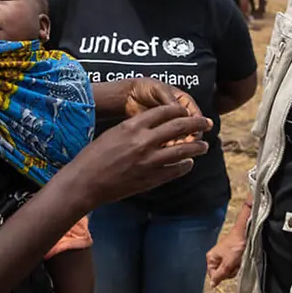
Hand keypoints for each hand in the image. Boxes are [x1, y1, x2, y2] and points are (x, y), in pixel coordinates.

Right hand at [63, 104, 211, 209]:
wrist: (85, 182)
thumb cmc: (94, 156)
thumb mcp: (114, 133)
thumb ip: (135, 128)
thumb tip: (154, 125)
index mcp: (133, 126)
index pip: (165, 112)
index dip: (180, 110)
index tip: (187, 111)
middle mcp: (144, 141)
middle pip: (178, 127)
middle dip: (196, 124)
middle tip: (206, 123)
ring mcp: (149, 161)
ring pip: (182, 150)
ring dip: (196, 147)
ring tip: (203, 146)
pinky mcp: (151, 179)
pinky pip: (175, 170)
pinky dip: (184, 166)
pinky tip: (188, 164)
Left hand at [124, 78, 203, 143]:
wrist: (128, 95)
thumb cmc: (145, 88)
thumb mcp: (159, 90)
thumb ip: (170, 101)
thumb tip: (183, 113)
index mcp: (183, 101)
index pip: (195, 115)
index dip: (196, 124)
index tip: (194, 133)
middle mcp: (179, 113)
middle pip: (191, 129)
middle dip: (189, 137)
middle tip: (183, 143)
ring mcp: (170, 123)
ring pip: (181, 137)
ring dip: (178, 143)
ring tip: (170, 145)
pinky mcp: (161, 132)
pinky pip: (168, 140)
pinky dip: (167, 145)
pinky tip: (163, 147)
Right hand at [206, 230, 246, 286]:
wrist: (245, 234)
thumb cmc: (235, 246)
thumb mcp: (227, 264)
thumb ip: (219, 275)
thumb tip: (211, 285)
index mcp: (210, 258)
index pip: (214, 276)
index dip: (222, 276)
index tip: (229, 270)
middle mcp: (215, 258)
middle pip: (221, 273)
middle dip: (230, 271)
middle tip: (234, 264)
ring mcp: (222, 256)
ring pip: (228, 270)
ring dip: (235, 267)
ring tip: (238, 260)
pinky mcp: (230, 255)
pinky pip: (233, 264)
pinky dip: (237, 263)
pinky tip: (240, 258)